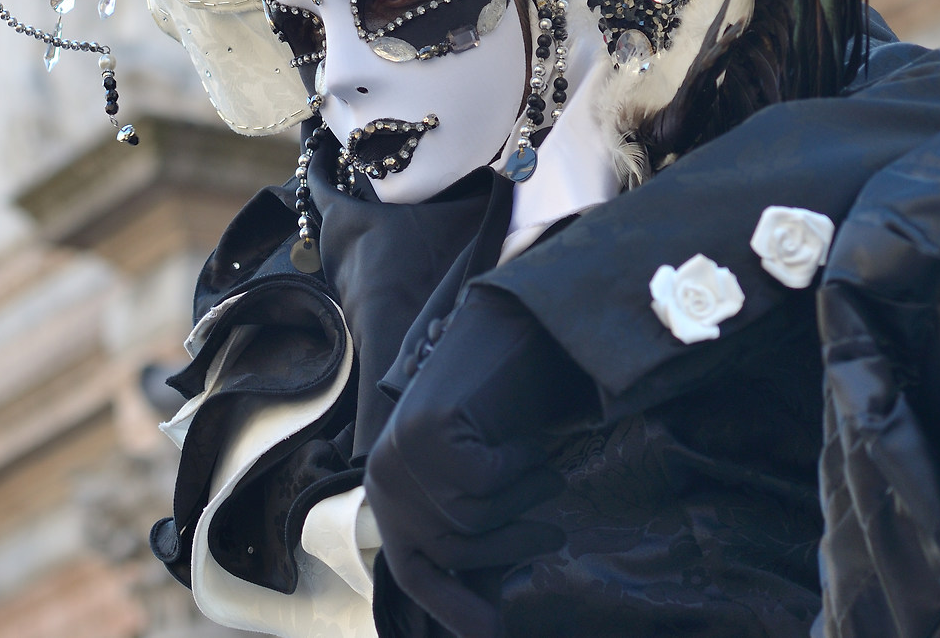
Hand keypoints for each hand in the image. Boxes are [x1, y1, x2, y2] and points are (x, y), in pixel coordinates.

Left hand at [366, 285, 595, 635]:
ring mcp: (401, 453)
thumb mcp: (481, 483)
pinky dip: (519, 465)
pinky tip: (518, 435)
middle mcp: (385, 476)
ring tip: (535, 466)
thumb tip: (489, 615)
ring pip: (474, 519)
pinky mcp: (426, 433)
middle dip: (511, 545)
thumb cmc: (500, 412)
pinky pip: (487, 484)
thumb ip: (474, 530)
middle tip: (553, 532)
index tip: (494, 633)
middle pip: (453, 549)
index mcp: (391, 493)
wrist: (507, 331)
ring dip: (523, 498)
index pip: (413, 569)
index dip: (451, 607)